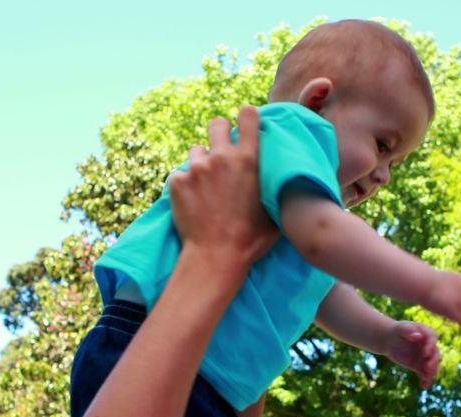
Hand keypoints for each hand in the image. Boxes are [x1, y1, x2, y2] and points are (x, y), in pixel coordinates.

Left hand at [169, 105, 278, 271]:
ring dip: (201, 163)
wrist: (216, 256)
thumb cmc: (251, 238)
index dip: (247, 115)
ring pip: (196, 151)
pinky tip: (193, 202)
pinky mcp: (176, 182)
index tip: (246, 121)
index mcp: (248, 159)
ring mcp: (196, 168)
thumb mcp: (274, 208)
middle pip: (217, 124)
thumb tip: (284, 176)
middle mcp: (221, 157)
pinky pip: (180, 175)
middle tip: (222, 152)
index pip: (248, 115)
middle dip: (220, 133)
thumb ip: (274, 183)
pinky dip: (185, 185)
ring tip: (207, 186)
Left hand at [382, 321, 439, 388]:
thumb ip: (409, 330)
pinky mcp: (419, 366)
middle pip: (435, 354)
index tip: (425, 353)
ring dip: (431, 373)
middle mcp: (429, 346)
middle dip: (433, 362)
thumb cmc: (398, 331)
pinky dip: (426, 380)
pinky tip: (424, 386)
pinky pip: (425, 374)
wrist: (391, 340)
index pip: (433, 339)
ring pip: (432, 366)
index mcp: (427, 334)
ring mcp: (425, 357)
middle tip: (427, 368)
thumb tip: (418, 336)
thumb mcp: (401, 328)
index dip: (430, 346)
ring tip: (426, 379)